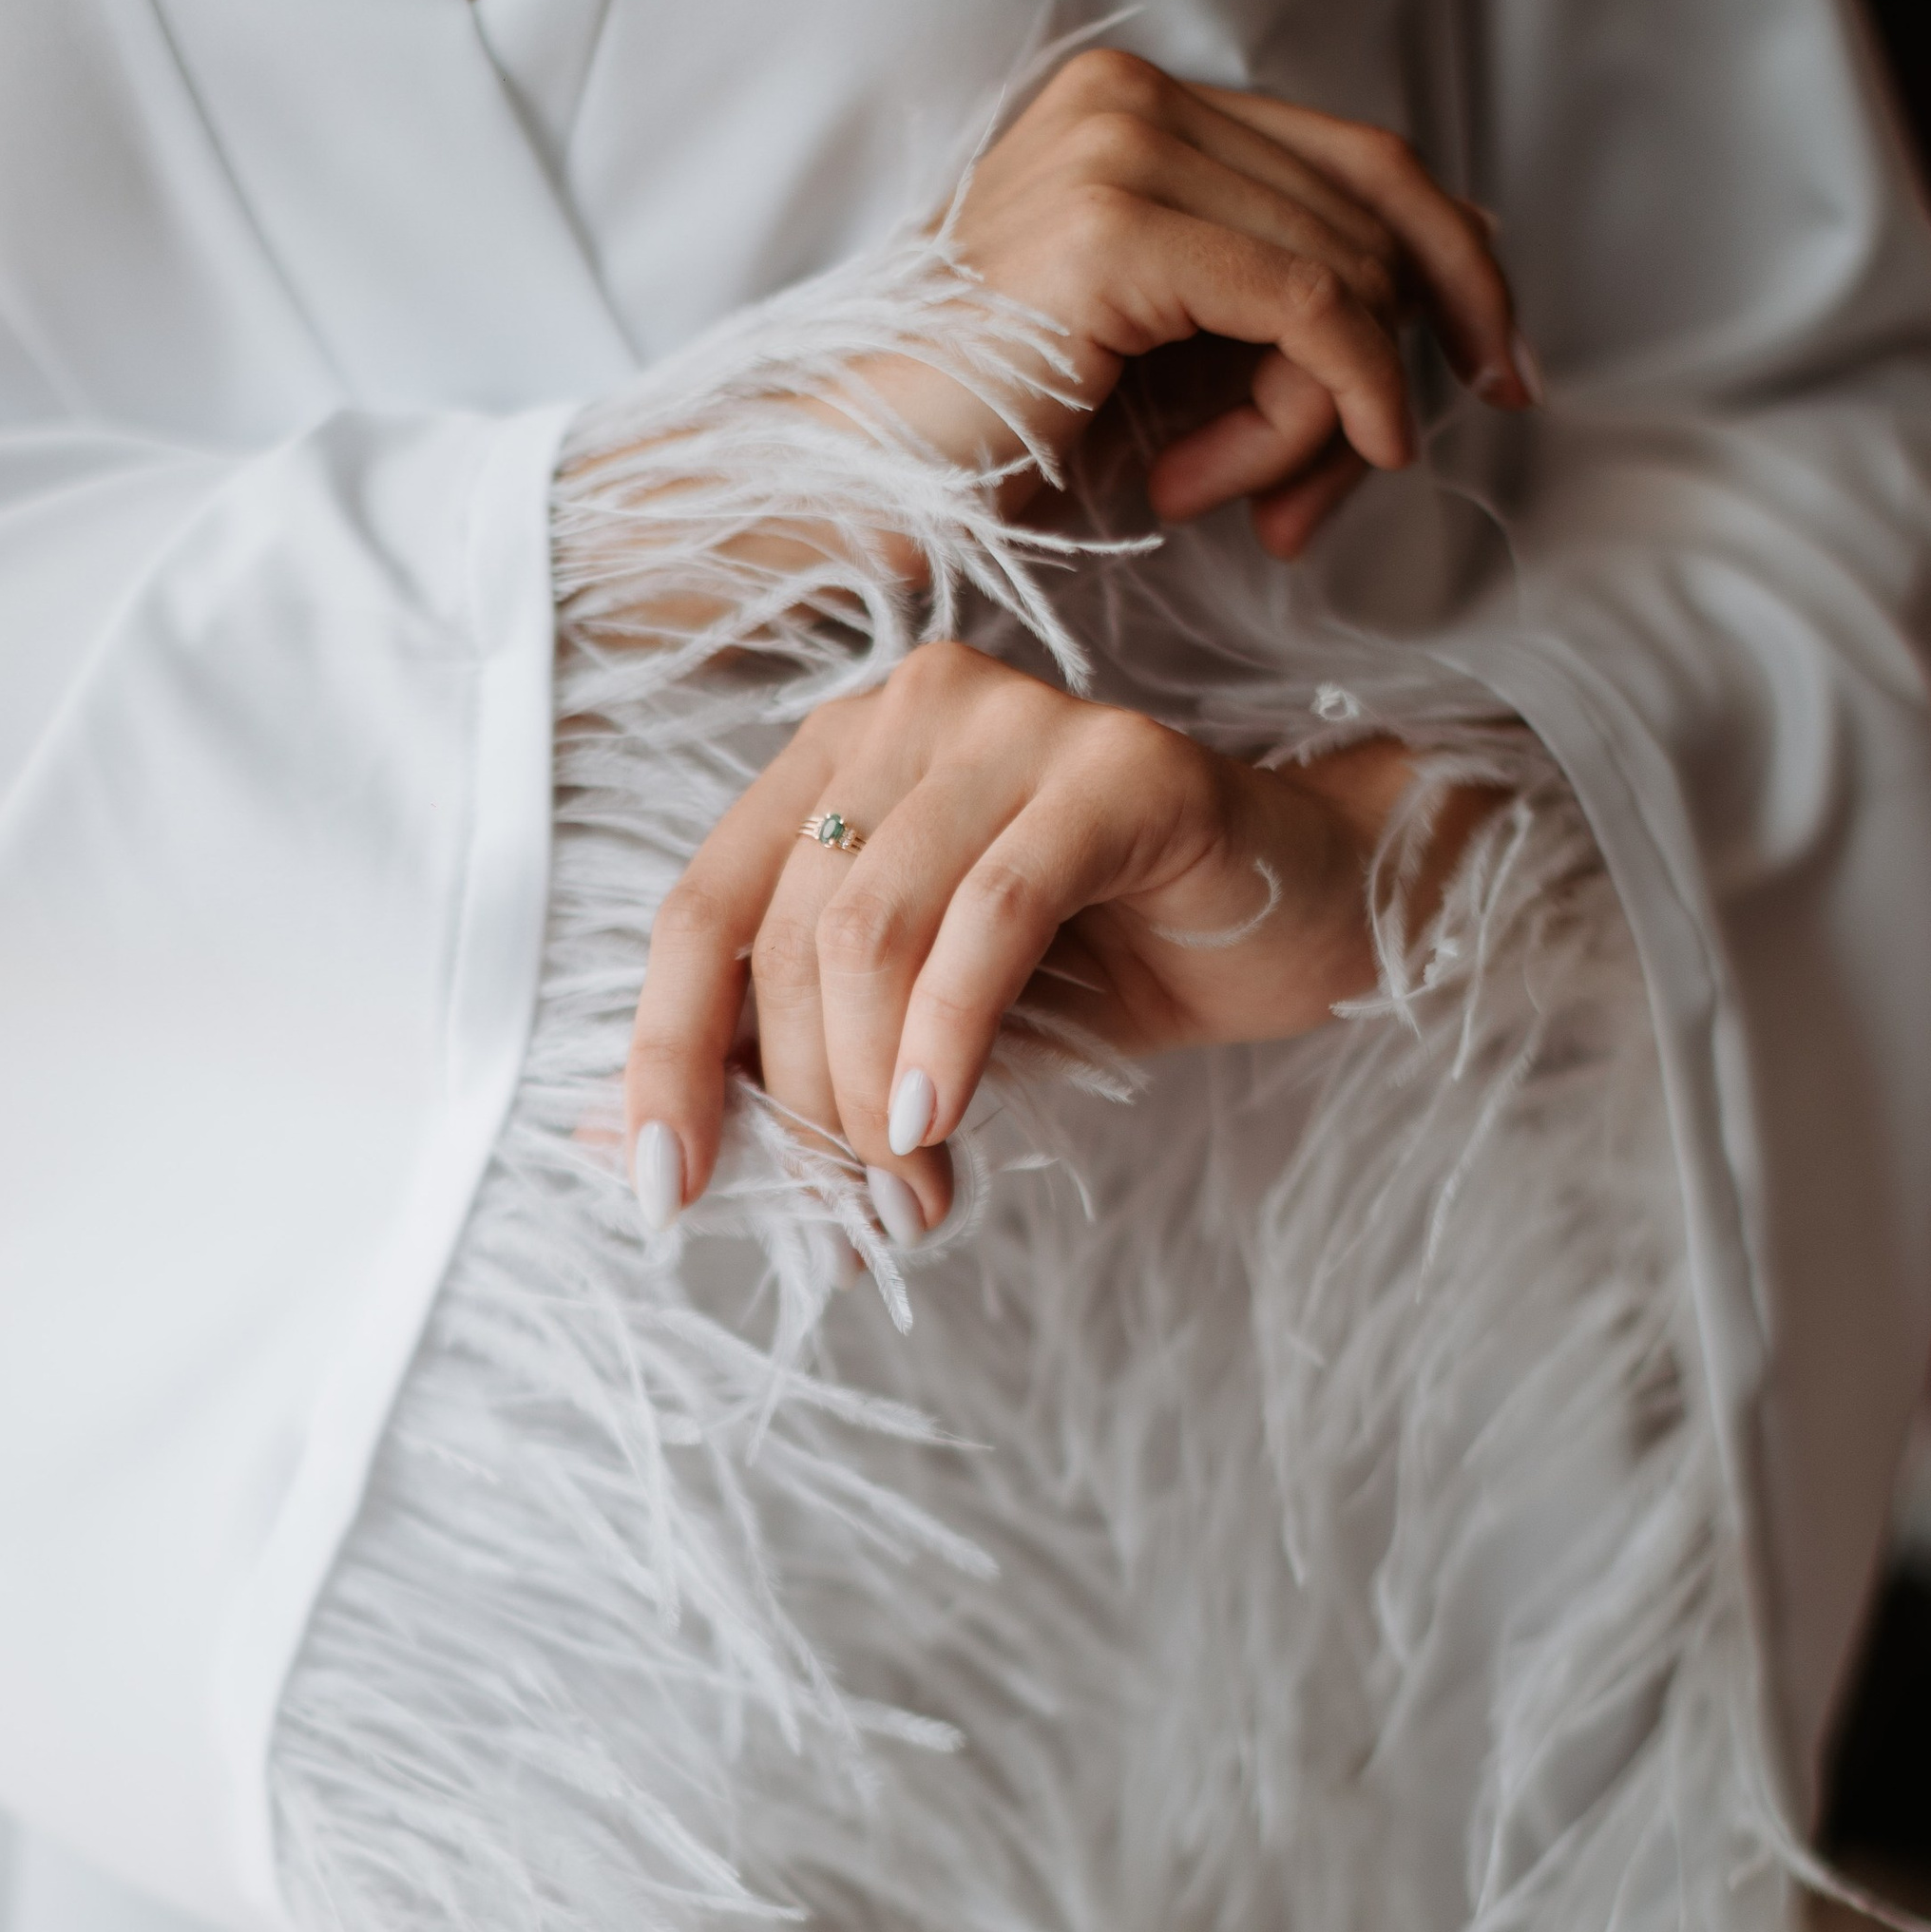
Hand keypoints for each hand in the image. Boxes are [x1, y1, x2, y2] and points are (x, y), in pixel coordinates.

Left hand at [624, 639, 1488, 1237]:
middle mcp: (908, 710)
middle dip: (804, 1105)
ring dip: (875, 1094)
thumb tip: (622, 1151)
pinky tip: (942, 1125)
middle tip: (858, 1221)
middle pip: (789, 931)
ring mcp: (1016, 721)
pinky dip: (949, 1037)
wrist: (1308, 913)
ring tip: (915, 1195)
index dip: (664, 1054)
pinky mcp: (1121, 767)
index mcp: (835, 754)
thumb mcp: (921, 1022)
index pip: (701, 908)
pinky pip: (991, 913)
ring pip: (872, 927)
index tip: (666, 1190)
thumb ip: (795, 1058)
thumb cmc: (1106, 962)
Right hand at [858, 47, 1535, 559]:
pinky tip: (1280, 492)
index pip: (1365, 158)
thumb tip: (1459, 298)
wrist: (850, 485)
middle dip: (1379, 378)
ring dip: (1319, 421)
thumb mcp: (1169, 358)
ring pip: (1346, 277)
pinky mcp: (1118, 230)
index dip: (1461, 262)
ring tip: (1226, 497)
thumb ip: (1283, 307)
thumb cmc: (995, 442)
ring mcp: (1122, 149)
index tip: (1503, 371)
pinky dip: (1335, 405)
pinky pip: (1312, 310)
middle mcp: (1133, 98)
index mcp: (1138, 106)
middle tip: (1322, 498)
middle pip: (1371, 223)